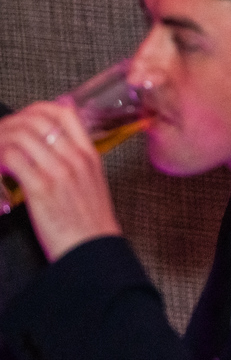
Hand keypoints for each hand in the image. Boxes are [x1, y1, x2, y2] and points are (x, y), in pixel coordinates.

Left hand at [0, 102, 119, 261]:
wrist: (92, 249)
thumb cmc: (89, 223)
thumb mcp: (92, 183)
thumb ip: (77, 161)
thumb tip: (56, 147)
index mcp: (89, 155)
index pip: (64, 113)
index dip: (37, 110)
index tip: (22, 120)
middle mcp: (75, 158)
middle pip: (37, 120)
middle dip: (11, 123)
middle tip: (0, 136)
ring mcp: (58, 172)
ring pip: (21, 136)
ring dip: (1, 140)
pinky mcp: (40, 188)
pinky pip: (11, 158)